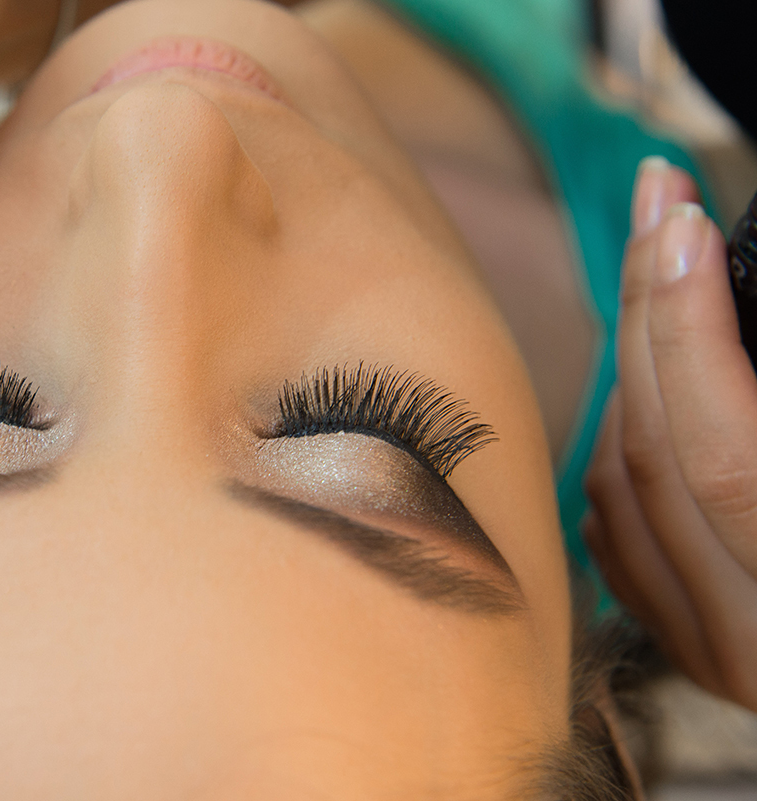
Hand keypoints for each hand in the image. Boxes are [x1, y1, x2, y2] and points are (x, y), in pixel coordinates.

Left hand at [584, 157, 756, 711]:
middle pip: (656, 456)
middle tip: (660, 202)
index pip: (726, 459)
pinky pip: (615, 522)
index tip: (688, 221)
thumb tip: (737, 283)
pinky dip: (622, 434)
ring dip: (633, 362)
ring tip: (665, 266)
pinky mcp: (690, 647)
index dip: (692, 330)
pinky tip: (649, 369)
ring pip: (619, 483)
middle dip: (651, 308)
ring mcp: (715, 654)